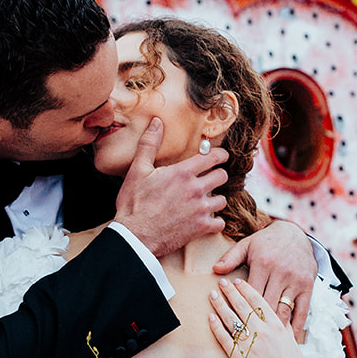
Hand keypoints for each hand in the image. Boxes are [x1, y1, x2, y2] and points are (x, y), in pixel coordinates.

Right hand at [114, 118, 228, 258]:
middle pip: (222, 177)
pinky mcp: (201, 228)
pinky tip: (206, 220)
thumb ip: (149, 144)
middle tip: (211, 178)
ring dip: (215, 199)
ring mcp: (200, 209)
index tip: (221, 157)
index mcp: (183, 172)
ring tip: (206, 200)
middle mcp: (196, 189)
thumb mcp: (138, 170)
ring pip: (222, 200)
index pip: (213, 157)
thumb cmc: (134, 203)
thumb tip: (156, 122)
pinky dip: (215, 222)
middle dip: (218, 175)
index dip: (220, 155)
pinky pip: (220, 223)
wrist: (135, 235)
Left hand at [208, 276, 315, 357]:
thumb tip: (278, 315)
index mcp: (276, 326)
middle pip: (242, 306)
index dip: (246, 290)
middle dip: (230, 292)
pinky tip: (211, 317)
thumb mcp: (291, 341)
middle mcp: (262, 332)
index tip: (238, 282)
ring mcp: (250, 344)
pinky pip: (224, 338)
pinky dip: (216, 327)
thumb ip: (283, 326)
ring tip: (213, 295)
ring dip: (220, 305)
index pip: (258, 301)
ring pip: (231, 319)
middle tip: (222, 283)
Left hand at [212, 221, 317, 341]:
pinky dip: (297, 327)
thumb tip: (215, 271)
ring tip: (266, 345)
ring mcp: (296, 281)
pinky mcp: (308, 287)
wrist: (295, 234)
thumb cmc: (266, 242)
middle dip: (257, 325)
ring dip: (275, 329)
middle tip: (248, 341)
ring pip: (284, 310)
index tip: (235, 325)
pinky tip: (290, 339)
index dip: (241, 310)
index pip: (250, 294)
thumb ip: (230, 258)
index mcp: (263, 264)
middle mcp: (281, 273)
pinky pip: (303, 310)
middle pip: (266, 306)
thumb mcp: (247, 245)